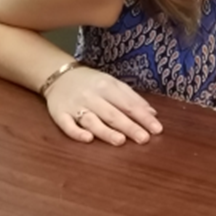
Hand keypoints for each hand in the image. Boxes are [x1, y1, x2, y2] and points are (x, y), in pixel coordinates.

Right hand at [44, 66, 161, 145]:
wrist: (58, 75)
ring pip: (91, 120)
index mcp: (107, 87)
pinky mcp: (59, 114)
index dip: (143, 117)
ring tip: (120, 141)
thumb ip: (132, 98)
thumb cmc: (91, 83)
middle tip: (144, 139)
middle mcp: (92, 96)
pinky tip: (88, 139)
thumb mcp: (113, 84)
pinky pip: (67, 125)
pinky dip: (76, 132)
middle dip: (129, 127)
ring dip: (106, 131)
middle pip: (112, 114)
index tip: (157, 129)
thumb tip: (152, 114)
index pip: (128, 104)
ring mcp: (74, 106)